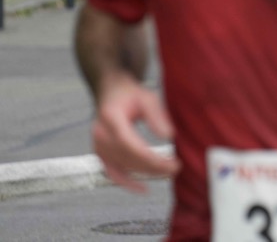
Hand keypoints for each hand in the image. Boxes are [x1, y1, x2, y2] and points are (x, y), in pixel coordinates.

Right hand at [92, 76, 179, 193]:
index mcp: (111, 118)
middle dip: (152, 167)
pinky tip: (142, 188)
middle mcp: (100, 134)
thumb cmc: (130, 93)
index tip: (172, 163)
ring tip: (166, 173)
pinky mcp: (100, 153)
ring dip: (144, 173)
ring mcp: (98, 145)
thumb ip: (157, 116)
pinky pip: (112, 172)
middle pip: (127, 158)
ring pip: (121, 167)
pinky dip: (126, 182)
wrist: (110, 91)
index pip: (129, 144)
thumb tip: (169, 136)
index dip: (150, 158)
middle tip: (176, 168)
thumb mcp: (148, 98)